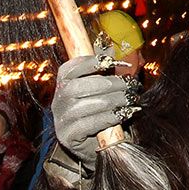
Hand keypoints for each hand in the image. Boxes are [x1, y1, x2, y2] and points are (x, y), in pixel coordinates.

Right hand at [50, 52, 136, 169]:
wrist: (98, 144)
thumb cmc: (101, 110)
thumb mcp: (103, 87)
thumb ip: (104, 67)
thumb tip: (110, 45)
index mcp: (63, 84)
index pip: (71, 68)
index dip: (91, 62)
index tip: (113, 61)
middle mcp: (58, 100)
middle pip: (77, 87)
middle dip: (108, 84)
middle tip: (130, 85)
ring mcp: (61, 120)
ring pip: (84, 106)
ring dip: (112, 101)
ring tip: (130, 99)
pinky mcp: (68, 137)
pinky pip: (88, 124)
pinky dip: (109, 117)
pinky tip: (123, 114)